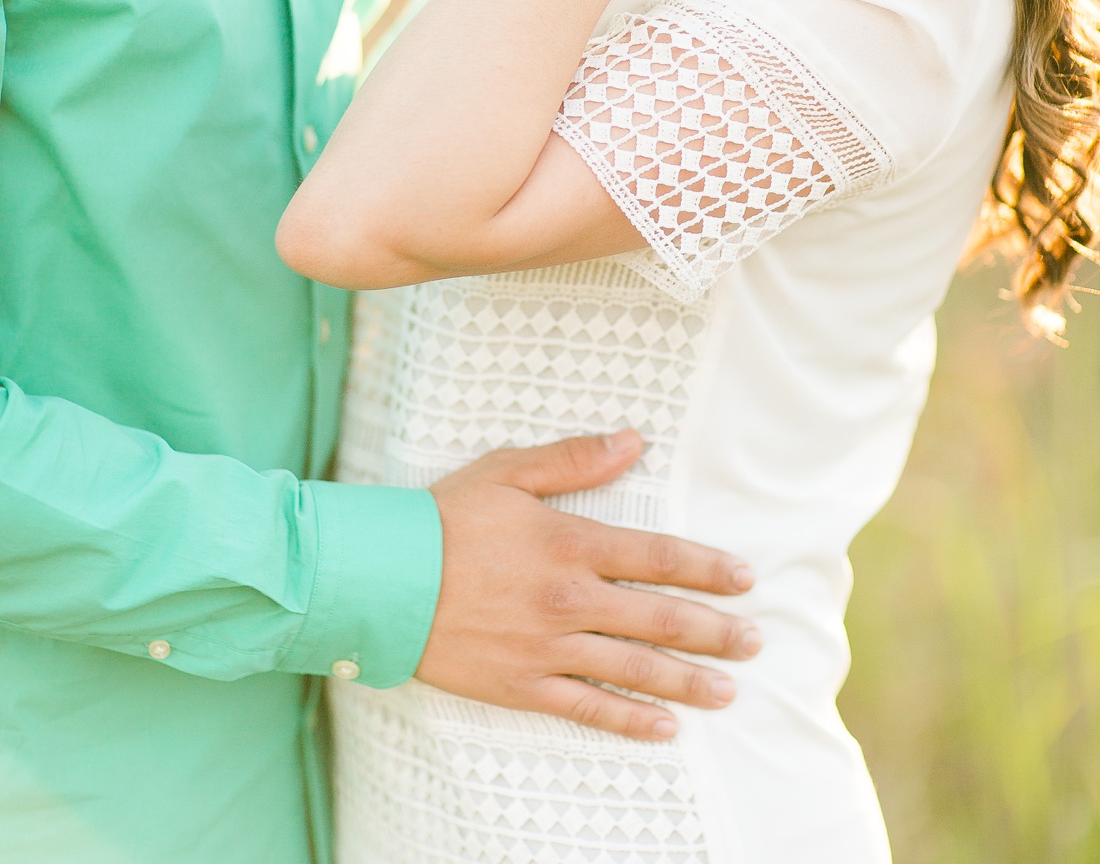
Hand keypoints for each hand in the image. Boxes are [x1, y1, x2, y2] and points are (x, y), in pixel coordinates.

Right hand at [417, 429, 759, 739]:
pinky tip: (663, 729)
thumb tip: (633, 440)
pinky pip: (586, 708)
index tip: (744, 578)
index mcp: (571, 543)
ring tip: (728, 691)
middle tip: (756, 640)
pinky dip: (628, 720)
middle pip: (659, 618)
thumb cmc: (443, 517)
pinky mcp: (522, 684)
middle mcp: (569, 599)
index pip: (657, 557)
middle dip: (714, 631)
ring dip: (687, 681)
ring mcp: (548, 647)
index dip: (706, 568)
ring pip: (634, 669)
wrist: (382, 579)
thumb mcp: (508, 470)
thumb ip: (575, 459)